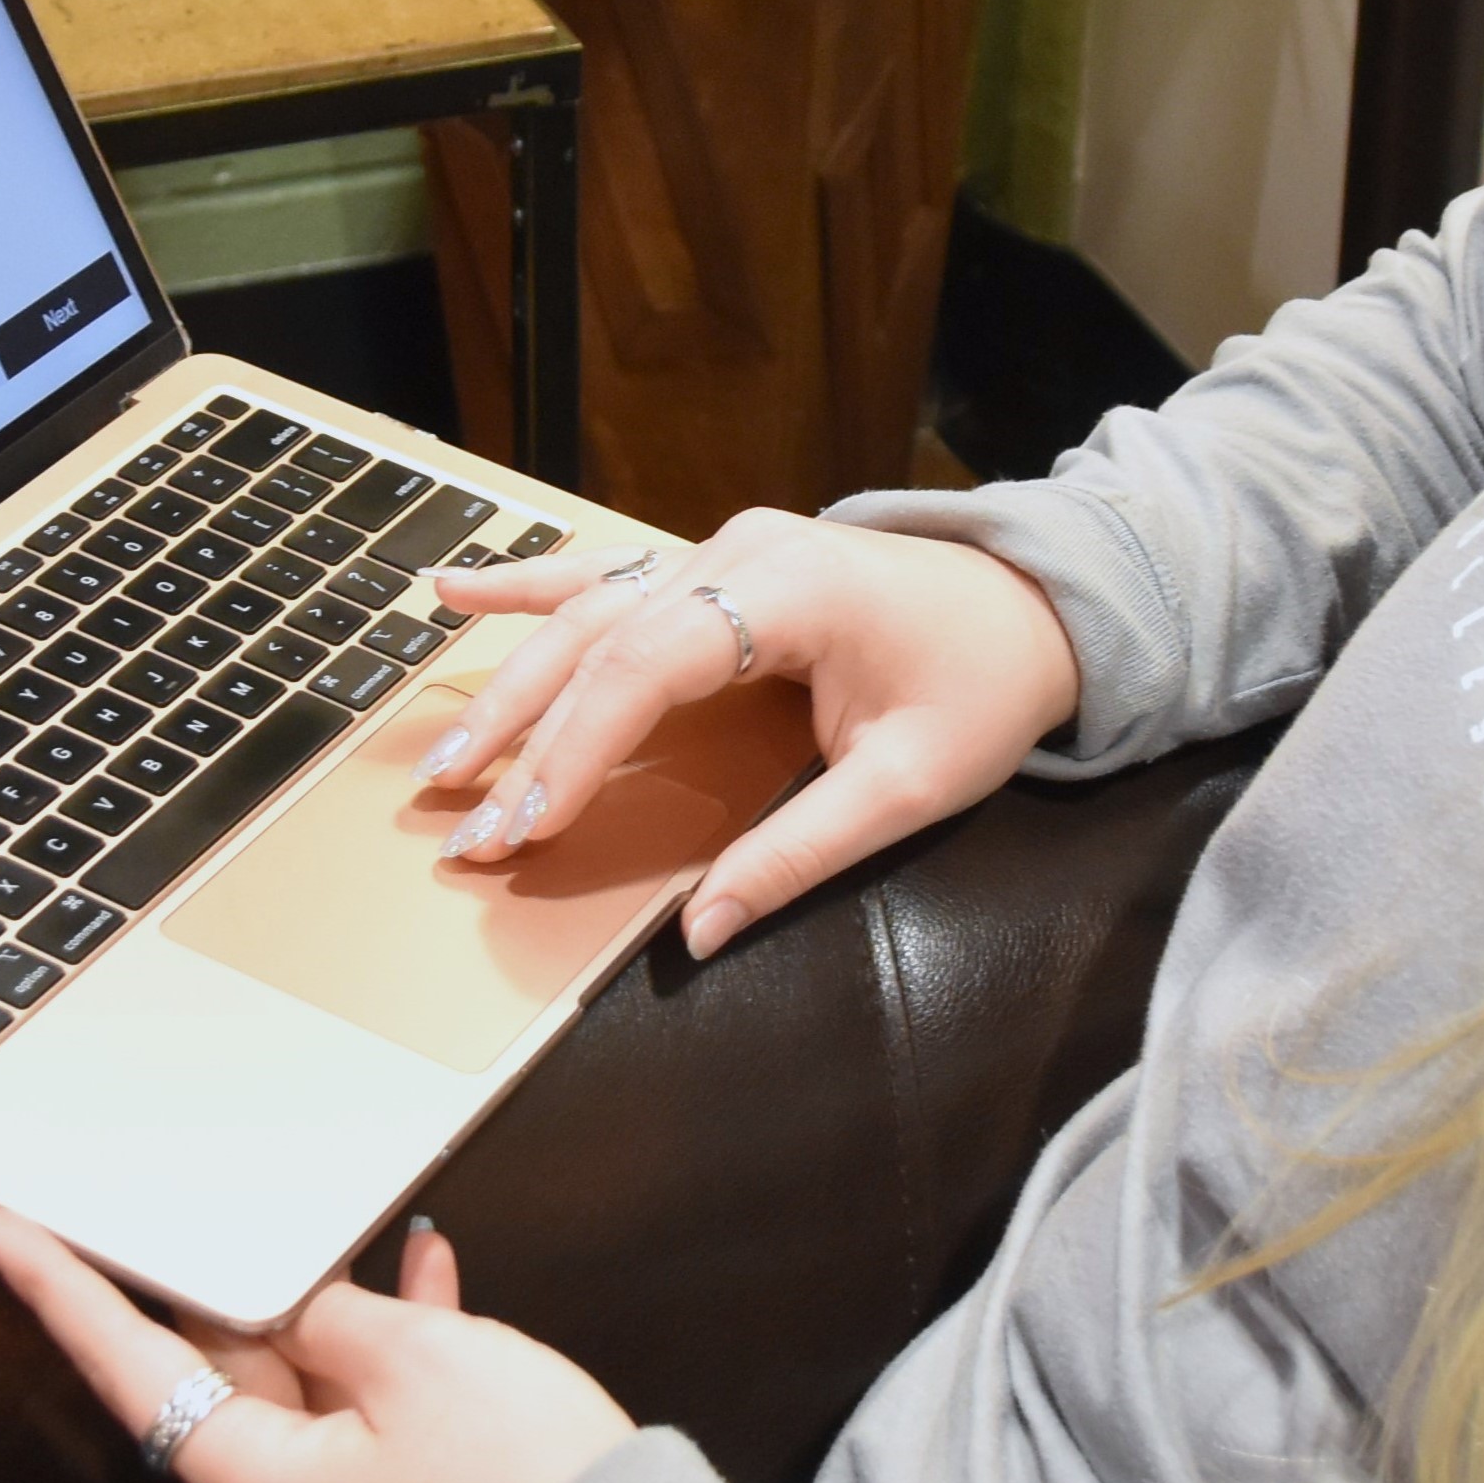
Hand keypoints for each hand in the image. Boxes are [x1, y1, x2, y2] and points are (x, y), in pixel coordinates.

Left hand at [0, 1211, 634, 1482]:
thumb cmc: (514, 1480)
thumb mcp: (417, 1362)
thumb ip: (334, 1318)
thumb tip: (298, 1307)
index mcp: (253, 1475)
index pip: (124, 1364)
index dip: (57, 1289)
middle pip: (214, 1373)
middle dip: (213, 1282)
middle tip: (173, 1197)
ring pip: (302, 1382)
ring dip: (318, 1301)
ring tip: (332, 1217)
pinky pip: (371, 1409)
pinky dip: (388, 1340)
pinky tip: (427, 1271)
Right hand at [415, 511, 1080, 954]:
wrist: (1041, 608)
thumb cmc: (985, 688)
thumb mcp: (912, 785)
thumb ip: (800, 853)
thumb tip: (702, 932)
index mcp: (791, 589)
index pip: (648, 665)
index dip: (576, 745)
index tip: (526, 820)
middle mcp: (740, 553)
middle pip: (599, 639)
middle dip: (522, 733)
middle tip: (462, 818)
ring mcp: (723, 550)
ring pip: (590, 613)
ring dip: (511, 684)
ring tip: (442, 755)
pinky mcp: (720, 566)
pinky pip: (609, 576)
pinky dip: (530, 588)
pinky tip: (452, 593)